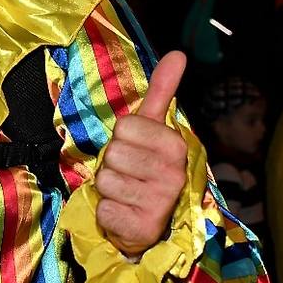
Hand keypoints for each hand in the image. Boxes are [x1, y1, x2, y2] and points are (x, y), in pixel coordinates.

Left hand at [95, 51, 189, 257]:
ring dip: (107, 188)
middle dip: (111, 163)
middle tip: (127, 175)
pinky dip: (105, 211)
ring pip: (105, 178)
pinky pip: (103, 207)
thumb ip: (162, 92)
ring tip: (124, 194)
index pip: (125, 126)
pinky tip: (122, 214)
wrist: (146, 225)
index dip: (121, 138)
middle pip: (113, 152)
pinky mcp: (141, 228)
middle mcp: (173, 174)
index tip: (134, 150)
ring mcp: (160, 203)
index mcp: (176, 146)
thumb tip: (178, 54)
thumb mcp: (152, 130)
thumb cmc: (143, 171)